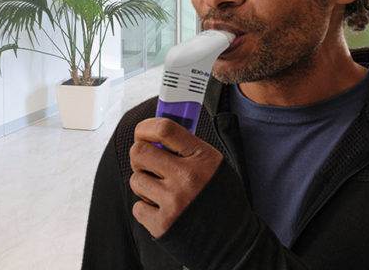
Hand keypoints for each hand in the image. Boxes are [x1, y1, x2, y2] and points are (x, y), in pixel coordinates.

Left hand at [129, 117, 223, 237]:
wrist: (233, 241)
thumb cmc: (220, 199)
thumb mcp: (214, 165)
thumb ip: (188, 148)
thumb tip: (155, 136)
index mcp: (202, 157)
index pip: (164, 128)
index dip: (145, 127)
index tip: (142, 133)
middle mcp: (187, 177)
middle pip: (139, 151)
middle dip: (140, 157)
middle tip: (149, 165)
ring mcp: (174, 201)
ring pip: (136, 179)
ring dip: (144, 185)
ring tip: (162, 193)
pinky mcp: (163, 224)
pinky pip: (137, 207)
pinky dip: (147, 209)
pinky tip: (164, 210)